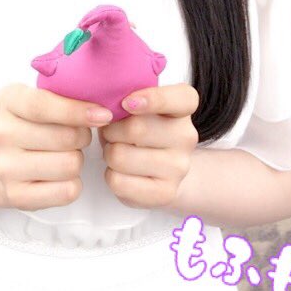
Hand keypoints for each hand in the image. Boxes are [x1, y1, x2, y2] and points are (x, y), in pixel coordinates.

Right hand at [0, 83, 112, 211]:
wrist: (5, 162)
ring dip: (77, 160)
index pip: (43, 105)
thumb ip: (66, 96)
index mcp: (8, 101)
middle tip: (76, 137)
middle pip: (65, 137)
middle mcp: (1, 134)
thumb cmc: (34, 124)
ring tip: (65, 155)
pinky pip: (67, 191)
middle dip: (82, 137)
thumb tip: (101, 111)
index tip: (104, 115)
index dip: (77, 110)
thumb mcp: (42, 99)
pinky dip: (73, 183)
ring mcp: (5, 167)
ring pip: (70, 164)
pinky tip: (61, 176)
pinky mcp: (16, 195)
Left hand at [98, 84, 199, 209]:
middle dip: (111, 130)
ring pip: (121, 156)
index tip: (126, 102)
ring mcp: (179, 167)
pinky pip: (119, 181)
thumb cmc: (141, 130)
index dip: (153, 98)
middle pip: (136, 128)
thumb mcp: (138, 107)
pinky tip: (121, 172)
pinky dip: (111, 175)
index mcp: (183, 107)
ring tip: (118, 152)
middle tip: (111, 132)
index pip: (182, 98)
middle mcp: (186, 136)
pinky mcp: (166, 192)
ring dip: (109, 153)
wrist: (161, 171)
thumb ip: (126, 97)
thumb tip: (104, 106)